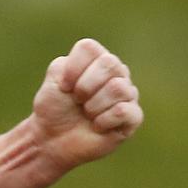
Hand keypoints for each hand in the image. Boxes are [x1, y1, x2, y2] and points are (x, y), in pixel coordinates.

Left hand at [30, 38, 142, 170]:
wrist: (53, 139)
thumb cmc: (54, 107)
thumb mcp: (53, 80)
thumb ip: (67, 64)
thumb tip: (91, 70)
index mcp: (96, 59)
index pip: (89, 48)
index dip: (72, 69)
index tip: (64, 86)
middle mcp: (116, 72)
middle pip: (109, 63)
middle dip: (85, 86)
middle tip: (77, 100)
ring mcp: (127, 94)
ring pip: (118, 87)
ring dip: (93, 105)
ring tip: (87, 114)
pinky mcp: (133, 117)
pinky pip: (123, 111)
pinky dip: (103, 121)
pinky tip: (98, 126)